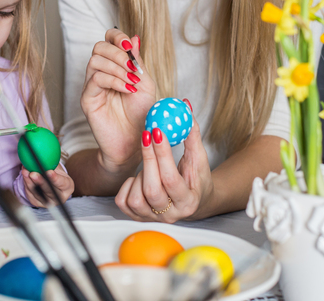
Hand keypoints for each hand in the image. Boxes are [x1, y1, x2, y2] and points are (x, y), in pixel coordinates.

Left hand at [22, 165, 74, 207]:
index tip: (49, 171)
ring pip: (37, 193)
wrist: (50, 183)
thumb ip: (52, 162)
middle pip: (48, 191)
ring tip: (25, 171)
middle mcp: (59, 197)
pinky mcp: (37, 203)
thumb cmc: (56, 173)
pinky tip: (25, 175)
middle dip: (40, 182)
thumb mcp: (57, 167)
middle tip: (33, 174)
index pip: (62, 183)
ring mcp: (48, 202)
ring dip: (30, 182)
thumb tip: (44, 152)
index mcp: (67, 187)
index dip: (55, 178)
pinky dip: (26, 184)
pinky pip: (30, 195)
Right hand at [80, 29, 155, 171]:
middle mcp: (100, 72)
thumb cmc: (141, 113)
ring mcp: (92, 86)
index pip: (108, 40)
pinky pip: (95, 79)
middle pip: (99, 47)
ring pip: (95, 61)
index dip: (117, 37)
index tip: (130, 47)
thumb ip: (138, 61)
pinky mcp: (87, 99)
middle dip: (118, 54)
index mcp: (114, 66)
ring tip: (132, 82)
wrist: (135, 141)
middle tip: (134, 68)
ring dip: (118, 68)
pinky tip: (127, 89)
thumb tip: (135, 38)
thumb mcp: (145, 83)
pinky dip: (113, 80)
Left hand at [115, 99, 214, 221]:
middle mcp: (171, 215)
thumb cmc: (196, 178)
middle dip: (147, 159)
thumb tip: (185, 105)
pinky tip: (137, 178)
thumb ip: (192, 134)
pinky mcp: (139, 218)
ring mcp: (154, 218)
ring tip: (147, 164)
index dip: (162, 154)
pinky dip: (126, 187)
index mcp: (188, 201)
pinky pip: (124, 203)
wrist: (194, 200)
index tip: (156, 131)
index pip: (171, 178)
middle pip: (152, 189)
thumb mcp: (199, 158)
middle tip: (146, 134)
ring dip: (138, 175)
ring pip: (136, 199)